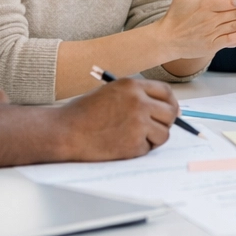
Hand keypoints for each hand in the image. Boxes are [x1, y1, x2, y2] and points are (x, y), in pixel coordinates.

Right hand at [55, 78, 178, 160]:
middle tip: (154, 128)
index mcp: (132, 86)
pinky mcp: (134, 144)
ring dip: (153, 138)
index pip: (166, 92)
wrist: (65, 132)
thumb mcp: (111, 92)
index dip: (170, 103)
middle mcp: (139, 102)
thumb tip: (165, 108)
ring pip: (164, 134)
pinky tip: (121, 144)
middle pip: (170, 113)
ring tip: (131, 137)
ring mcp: (138, 123)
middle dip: (165, 122)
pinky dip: (139, 149)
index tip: (169, 111)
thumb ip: (137, 96)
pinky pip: (149, 148)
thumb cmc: (84, 113)